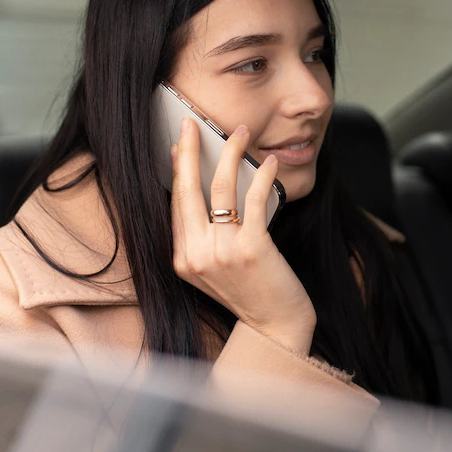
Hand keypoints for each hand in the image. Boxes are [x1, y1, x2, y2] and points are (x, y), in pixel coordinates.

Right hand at [170, 118, 316, 352]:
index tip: (181, 144)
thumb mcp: (214, 270)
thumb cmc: (251, 294)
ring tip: (241, 132)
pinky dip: (260, 176)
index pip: (176, 204)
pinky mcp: (251, 249)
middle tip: (191, 122)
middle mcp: (195, 256)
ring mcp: (222, 252)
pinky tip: (268, 163)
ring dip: (230, 153)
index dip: (178, 170)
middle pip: (187, 189)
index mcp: (181, 260)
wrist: (276, 328)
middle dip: (189, 150)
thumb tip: (207, 190)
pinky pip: (252, 199)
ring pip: (219, 188)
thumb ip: (204, 238)